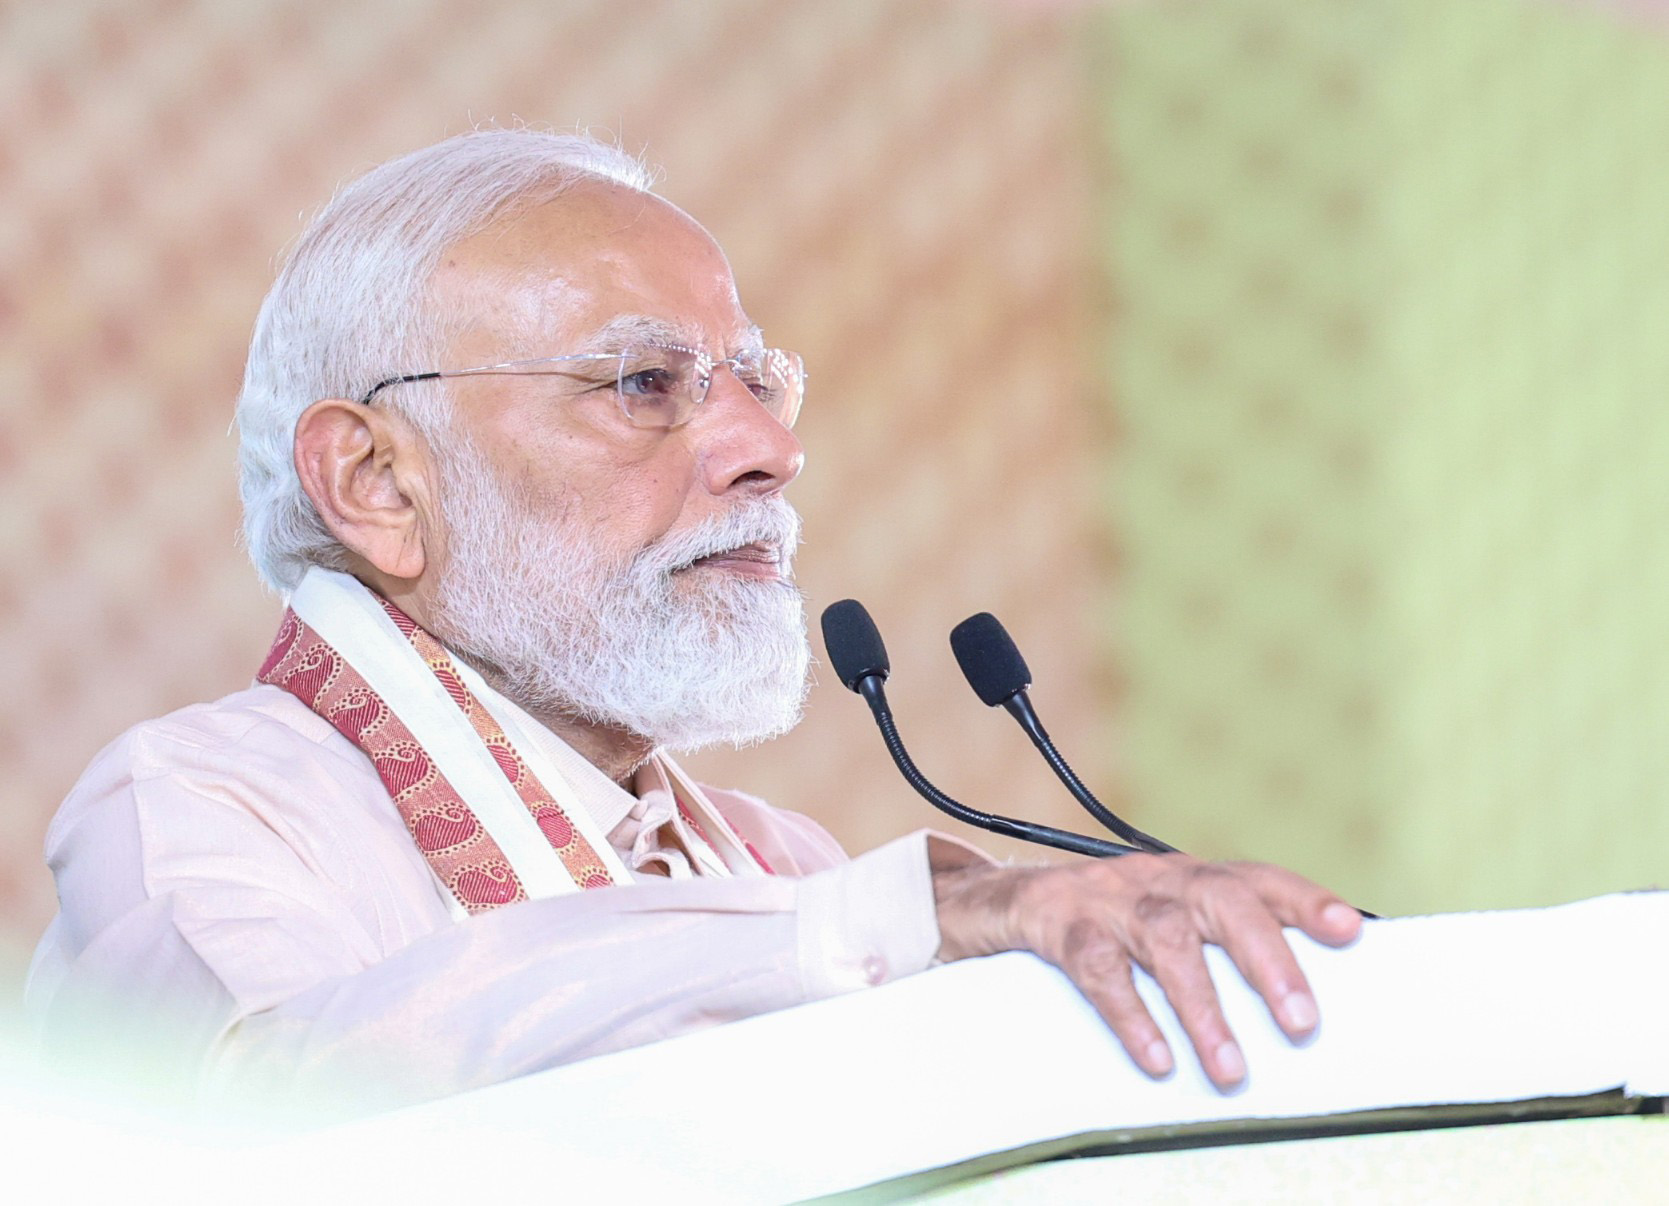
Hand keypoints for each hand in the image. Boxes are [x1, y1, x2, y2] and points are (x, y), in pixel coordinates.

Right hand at [930, 853, 1361, 1089]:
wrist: (992, 903)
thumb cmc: (1096, 924)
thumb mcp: (1157, 922)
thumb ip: (1213, 945)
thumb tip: (1294, 1000)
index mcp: (1186, 878)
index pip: (1256, 879)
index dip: (1304, 899)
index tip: (1351, 932)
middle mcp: (1152, 877)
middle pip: (1221, 900)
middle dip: (1267, 959)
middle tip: (1301, 1024)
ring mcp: (1103, 896)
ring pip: (1163, 937)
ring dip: (1202, 1005)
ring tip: (1230, 1068)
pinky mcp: (1053, 920)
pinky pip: (1095, 965)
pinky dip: (1130, 1013)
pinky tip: (1155, 1057)